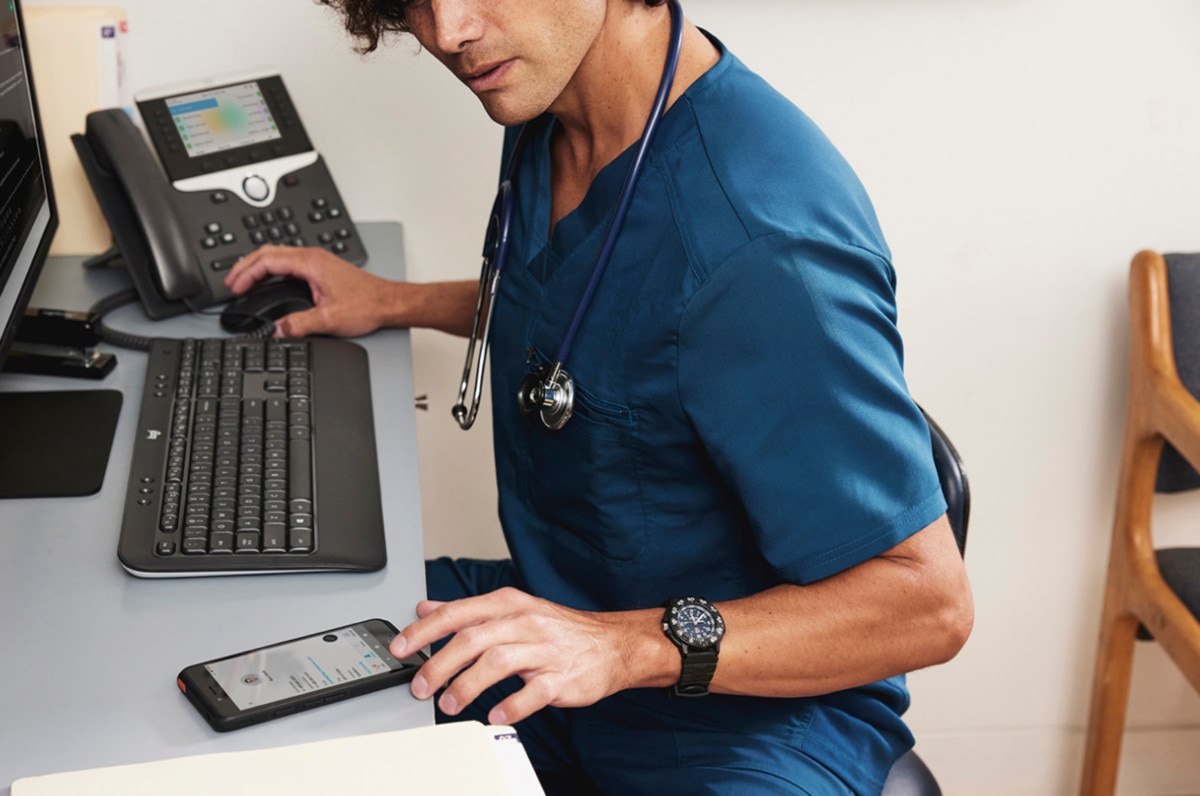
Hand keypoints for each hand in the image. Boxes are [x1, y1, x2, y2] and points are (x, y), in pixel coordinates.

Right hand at [224, 245, 398, 337]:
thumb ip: (298, 325)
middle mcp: (313, 257)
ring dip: (258, 267)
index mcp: (311, 263)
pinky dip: (272, 270)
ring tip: (243, 281)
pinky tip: (268, 282)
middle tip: (231, 283)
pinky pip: (288, 263)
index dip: (246, 273)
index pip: (267, 260)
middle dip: (245, 266)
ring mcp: (318, 261)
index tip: (235, 287)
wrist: (389, 303)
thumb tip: (275, 330)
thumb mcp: (328, 319)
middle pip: (268, 253)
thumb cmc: (368, 304)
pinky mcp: (322, 269)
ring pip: (278, 256)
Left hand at [392, 587, 655, 725]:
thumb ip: (469, 610)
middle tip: (420, 686)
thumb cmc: (558, 629)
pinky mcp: (562, 678)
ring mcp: (545, 650)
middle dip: (440, 664)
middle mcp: (525, 622)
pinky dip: (511, 705)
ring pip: (498, 662)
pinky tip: (495, 715)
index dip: (426, 630)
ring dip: (467, 685)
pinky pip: (533, 692)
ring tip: (449, 705)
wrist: (612, 644)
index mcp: (509, 604)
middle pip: (473, 638)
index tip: (401, 648)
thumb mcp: (514, 609)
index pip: (459, 613)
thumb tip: (427, 607)